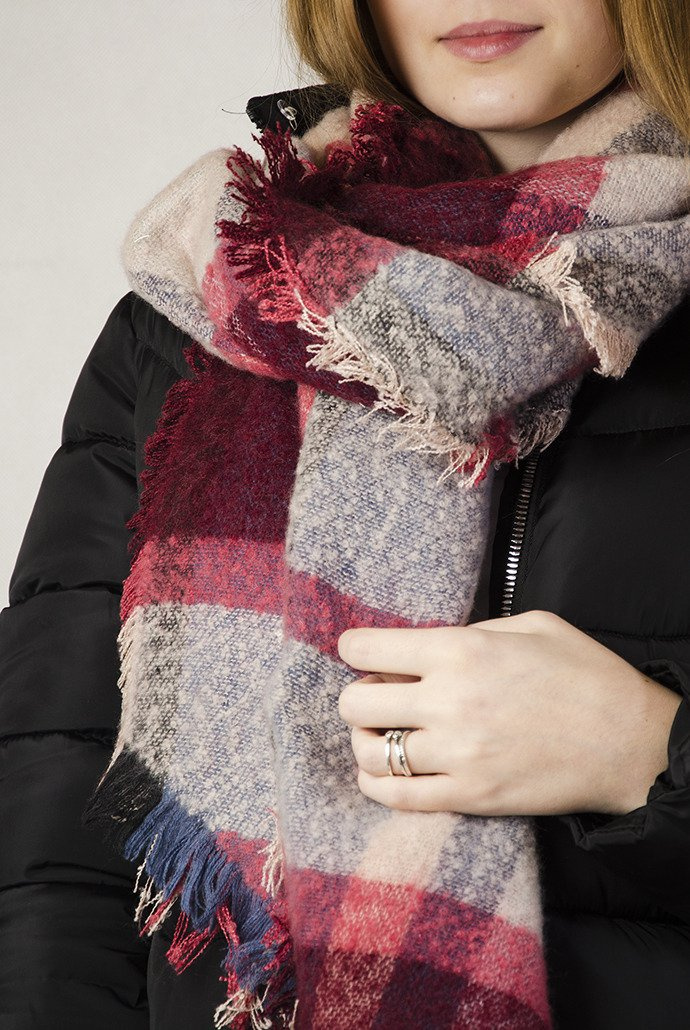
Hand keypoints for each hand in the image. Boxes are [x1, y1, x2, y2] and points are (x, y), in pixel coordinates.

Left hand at [336, 610, 681, 817]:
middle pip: (355, 703)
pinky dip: (378, 783)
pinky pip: (397, 796)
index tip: (358, 653)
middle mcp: (448, 701)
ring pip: (370, 752)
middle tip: (377, 696)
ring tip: (383, 734)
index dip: (354, 648)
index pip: (367, 649)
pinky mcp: (469, 796)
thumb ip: (469, 630)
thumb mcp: (529, 625)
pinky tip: (384, 772)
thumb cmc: (584, 673)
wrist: (630, 742)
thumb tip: (423, 647)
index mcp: (460, 650)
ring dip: (366, 740)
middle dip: (358, 696)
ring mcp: (456, 754)